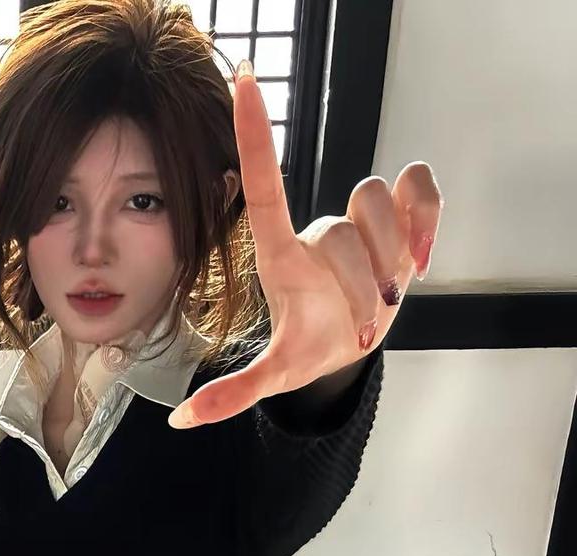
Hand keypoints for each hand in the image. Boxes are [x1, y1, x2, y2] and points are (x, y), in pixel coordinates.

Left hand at [168, 61, 443, 428]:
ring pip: (379, 205)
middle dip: (360, 290)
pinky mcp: (402, 214)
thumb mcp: (273, 377)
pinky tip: (421, 257)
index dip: (254, 133)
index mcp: (282, 255)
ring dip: (392, 258)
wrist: (353, 347)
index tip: (243, 81)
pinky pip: (420, 189)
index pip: (264, 184)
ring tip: (389, 297)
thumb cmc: (309, 349)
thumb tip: (182, 419)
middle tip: (361, 329)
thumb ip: (232, 395)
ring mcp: (360, 219)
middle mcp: (318, 229)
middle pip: (342, 231)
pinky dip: (428, 218)